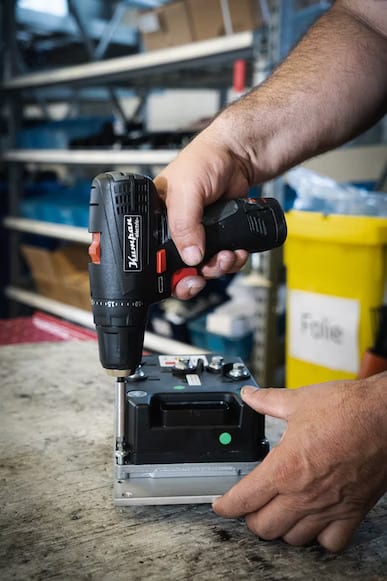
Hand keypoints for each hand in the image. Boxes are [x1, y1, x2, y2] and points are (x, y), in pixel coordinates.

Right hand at [154, 121, 251, 299]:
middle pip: (179, 270)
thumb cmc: (204, 161)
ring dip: (217, 268)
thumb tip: (190, 256)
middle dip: (195, 276)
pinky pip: (223, 261)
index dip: (164, 273)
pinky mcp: (219, 238)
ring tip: (226, 256)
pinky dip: (232, 261)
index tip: (181, 278)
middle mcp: (175, 231)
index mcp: (156, 221)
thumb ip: (183, 224)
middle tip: (203, 274)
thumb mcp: (186, 190)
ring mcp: (198, 237)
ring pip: (204, 269)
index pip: (153, 257)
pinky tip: (236, 251)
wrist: (239, 157)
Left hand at [212, 373, 386, 551]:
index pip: (244, 499)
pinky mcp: (352, 512)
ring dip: (281, 529)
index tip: (221, 505)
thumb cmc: (347, 409)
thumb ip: (268, 401)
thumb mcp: (299, 401)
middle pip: (264, 527)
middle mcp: (304, 494)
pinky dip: (319, 539)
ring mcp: (328, 507)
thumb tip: (250, 396)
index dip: (225, 506)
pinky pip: (330, 543)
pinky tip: (314, 523)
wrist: (386, 416)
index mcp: (285, 467)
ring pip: (293, 539)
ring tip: (279, 514)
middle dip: (250, 519)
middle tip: (250, 506)